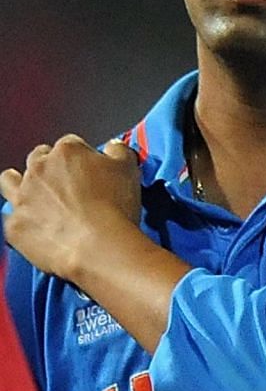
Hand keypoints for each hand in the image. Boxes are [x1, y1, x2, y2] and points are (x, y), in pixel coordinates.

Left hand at [0, 137, 142, 281]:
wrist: (98, 246)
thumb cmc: (114, 208)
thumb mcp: (129, 169)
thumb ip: (119, 151)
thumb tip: (113, 148)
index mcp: (67, 152)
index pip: (70, 144)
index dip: (82, 157)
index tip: (89, 169)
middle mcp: (39, 170)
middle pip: (38, 159)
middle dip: (50, 168)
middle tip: (67, 185)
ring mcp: (22, 197)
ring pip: (9, 181)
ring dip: (20, 185)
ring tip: (38, 197)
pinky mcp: (14, 225)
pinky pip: (10, 218)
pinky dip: (24, 221)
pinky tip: (39, 227)